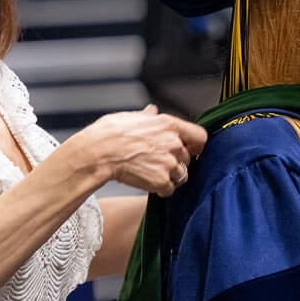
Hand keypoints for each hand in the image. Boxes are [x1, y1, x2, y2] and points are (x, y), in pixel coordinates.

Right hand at [82, 105, 206, 196]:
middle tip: (158, 162)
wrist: (99, 153)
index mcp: (169, 125)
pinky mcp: (162, 181)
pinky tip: (148, 182)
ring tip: (152, 172)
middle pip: (188, 158)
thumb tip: (152, 111)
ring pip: (182, 175)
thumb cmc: (110, 133)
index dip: (196, 145)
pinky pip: (169, 189)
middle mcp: (174, 144)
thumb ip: (148, 116)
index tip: (192, 149)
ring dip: (171, 176)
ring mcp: (169, 164)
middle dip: (176, 162)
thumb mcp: (132, 117)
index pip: (200, 137)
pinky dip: (161, 189)